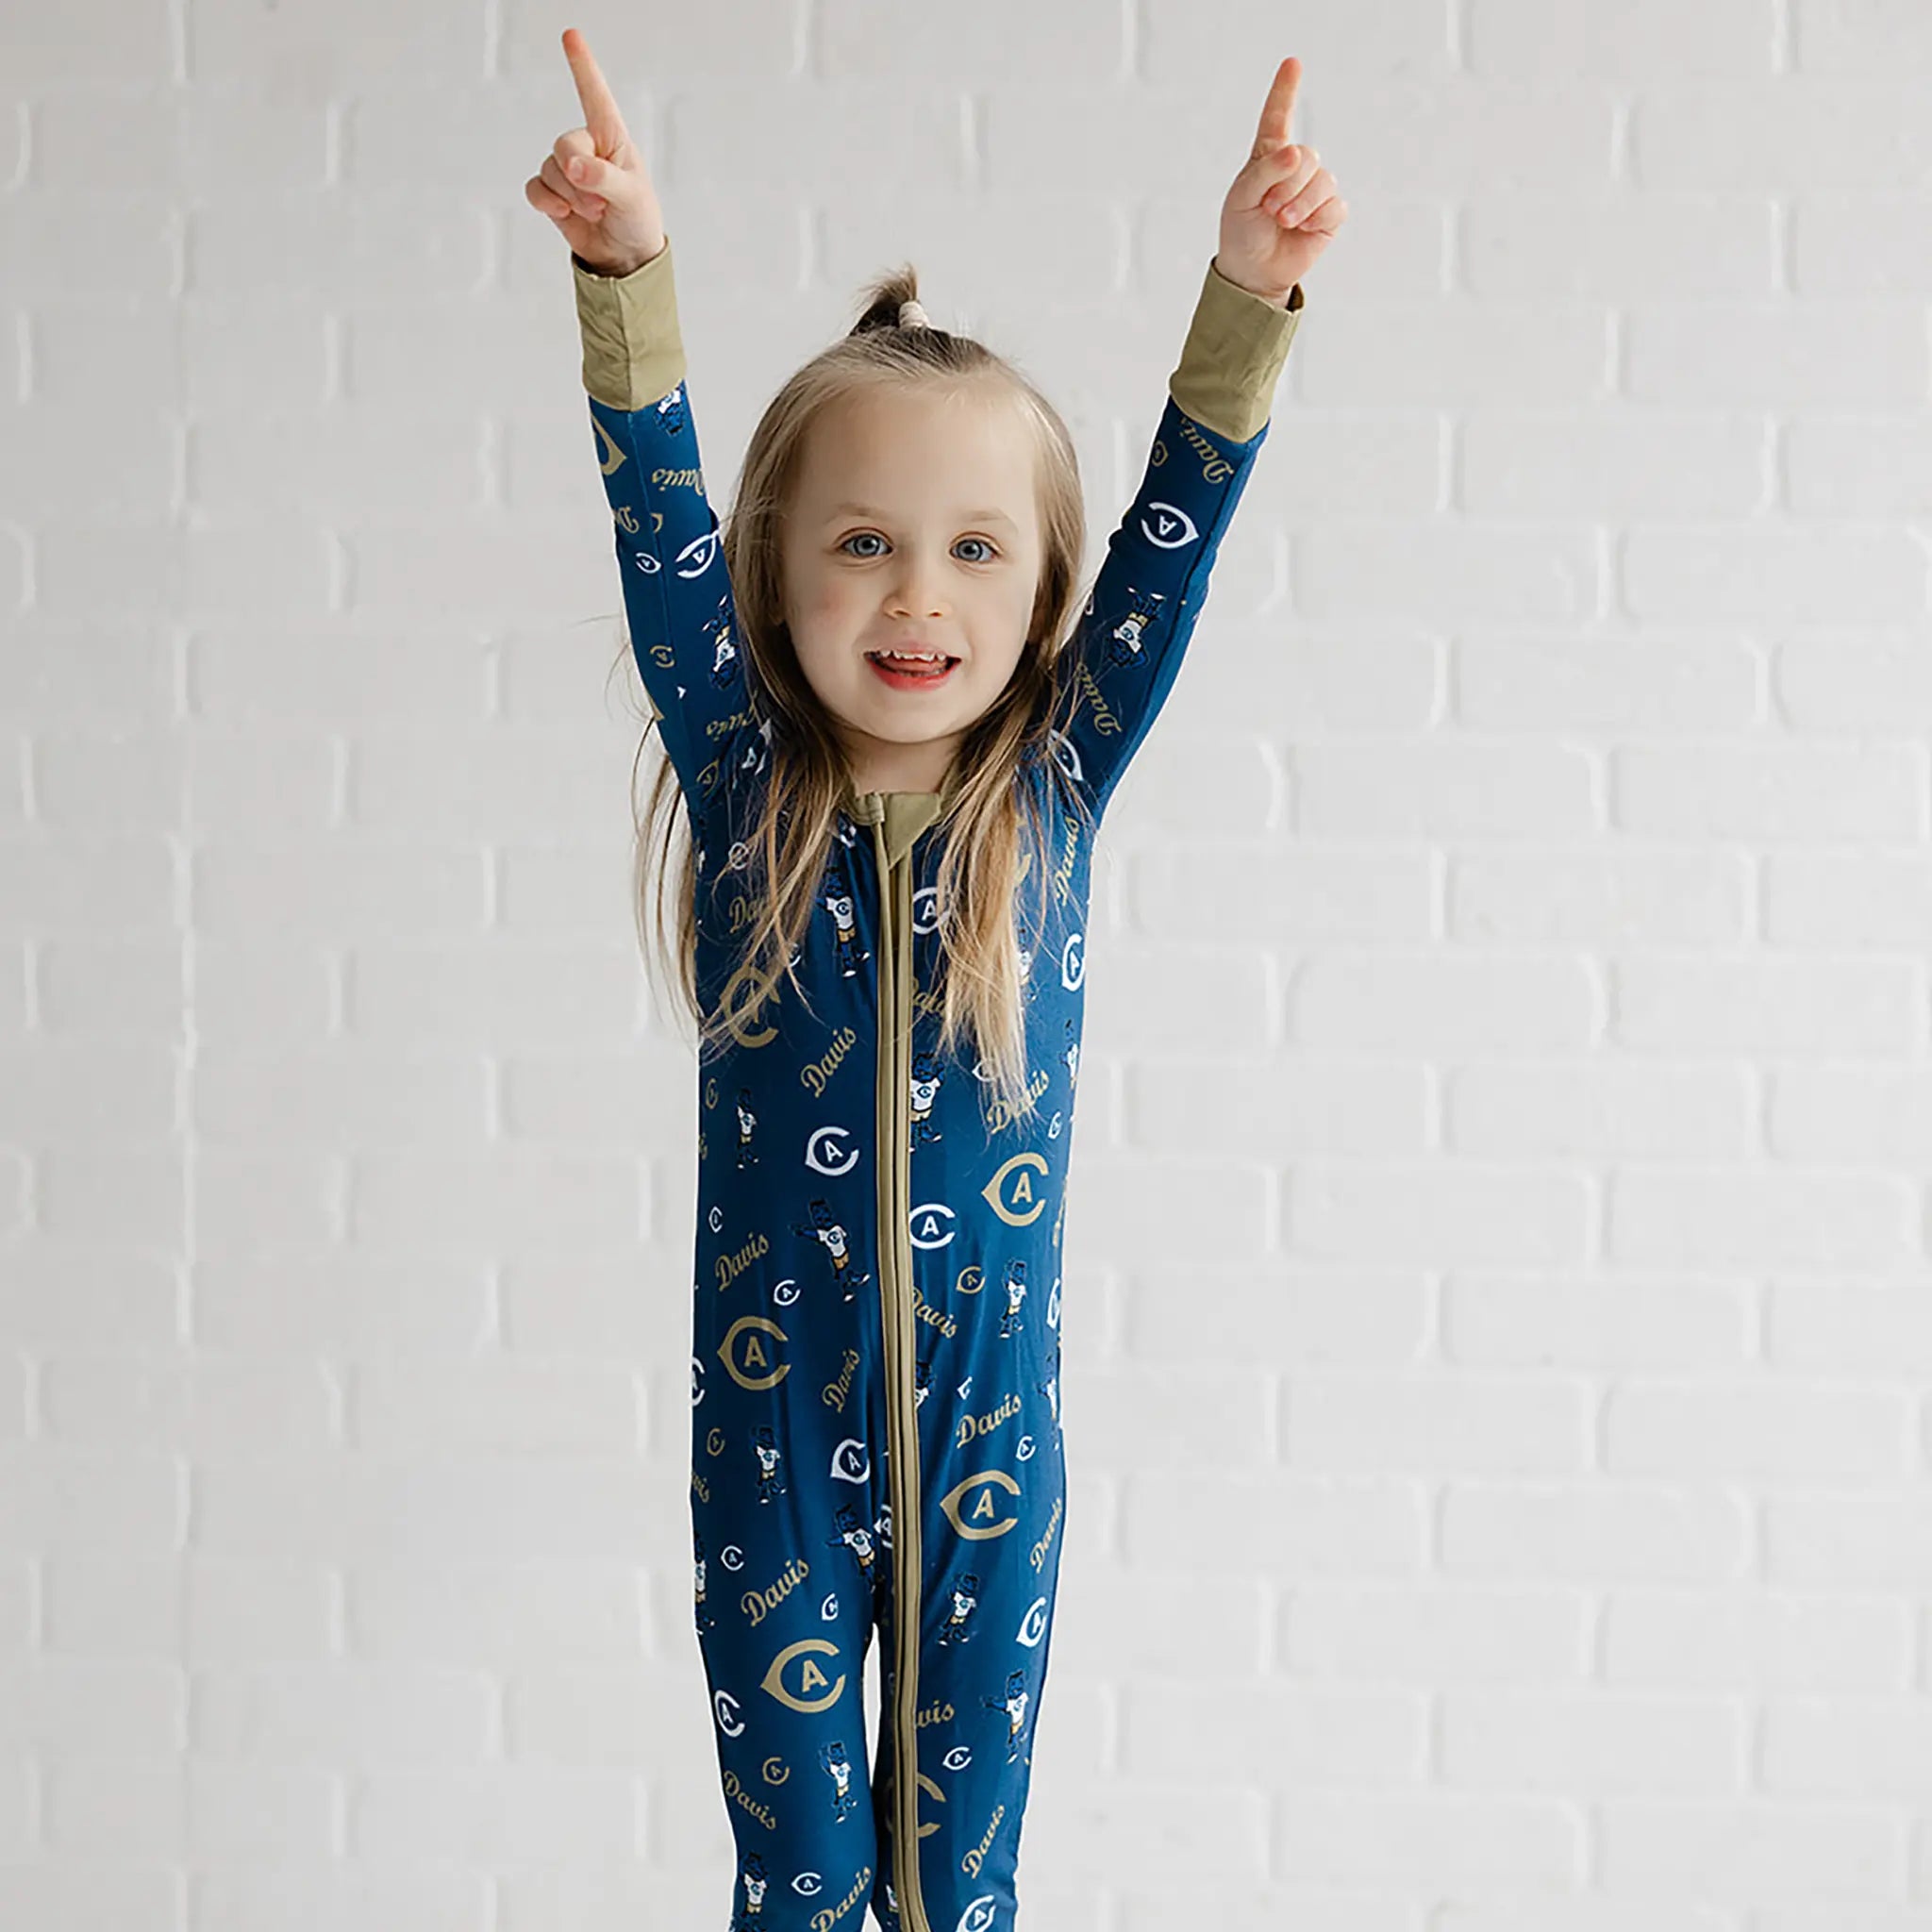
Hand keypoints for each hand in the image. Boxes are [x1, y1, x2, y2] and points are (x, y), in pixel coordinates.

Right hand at [524, 26, 666, 276]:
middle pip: (563, 144)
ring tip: (595, 211)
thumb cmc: (637, 218)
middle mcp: (587, 147)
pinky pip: (535, 188)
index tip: (571, 35)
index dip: (582, 66)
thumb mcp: (631, 196)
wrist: (625, 256)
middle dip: (578, 176)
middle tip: (600, 201)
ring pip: (549, 169)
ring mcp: (567, 169)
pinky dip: (547, 202)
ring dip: (571, 196)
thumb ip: (605, 178)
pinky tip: (564, 213)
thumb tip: (574, 166)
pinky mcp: (552, 192)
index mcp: (612, 137)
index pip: (594, 96)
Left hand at [1214, 57, 1346, 304]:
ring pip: (1322, 180)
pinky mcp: (1329, 213)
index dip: (1285, 90)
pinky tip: (1302, 228)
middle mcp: (1295, 169)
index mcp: (1268, 158)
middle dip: (1287, 184)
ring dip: (1300, 203)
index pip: (1277, 118)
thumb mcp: (1242, 198)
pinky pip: (1334, 204)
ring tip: (1282, 220)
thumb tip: (1297, 152)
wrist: (1253, 272)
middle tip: (1269, 208)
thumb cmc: (1242, 231)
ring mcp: (1314, 190)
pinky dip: (1315, 217)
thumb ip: (1266, 171)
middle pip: (1306, 156)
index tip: (1292, 63)